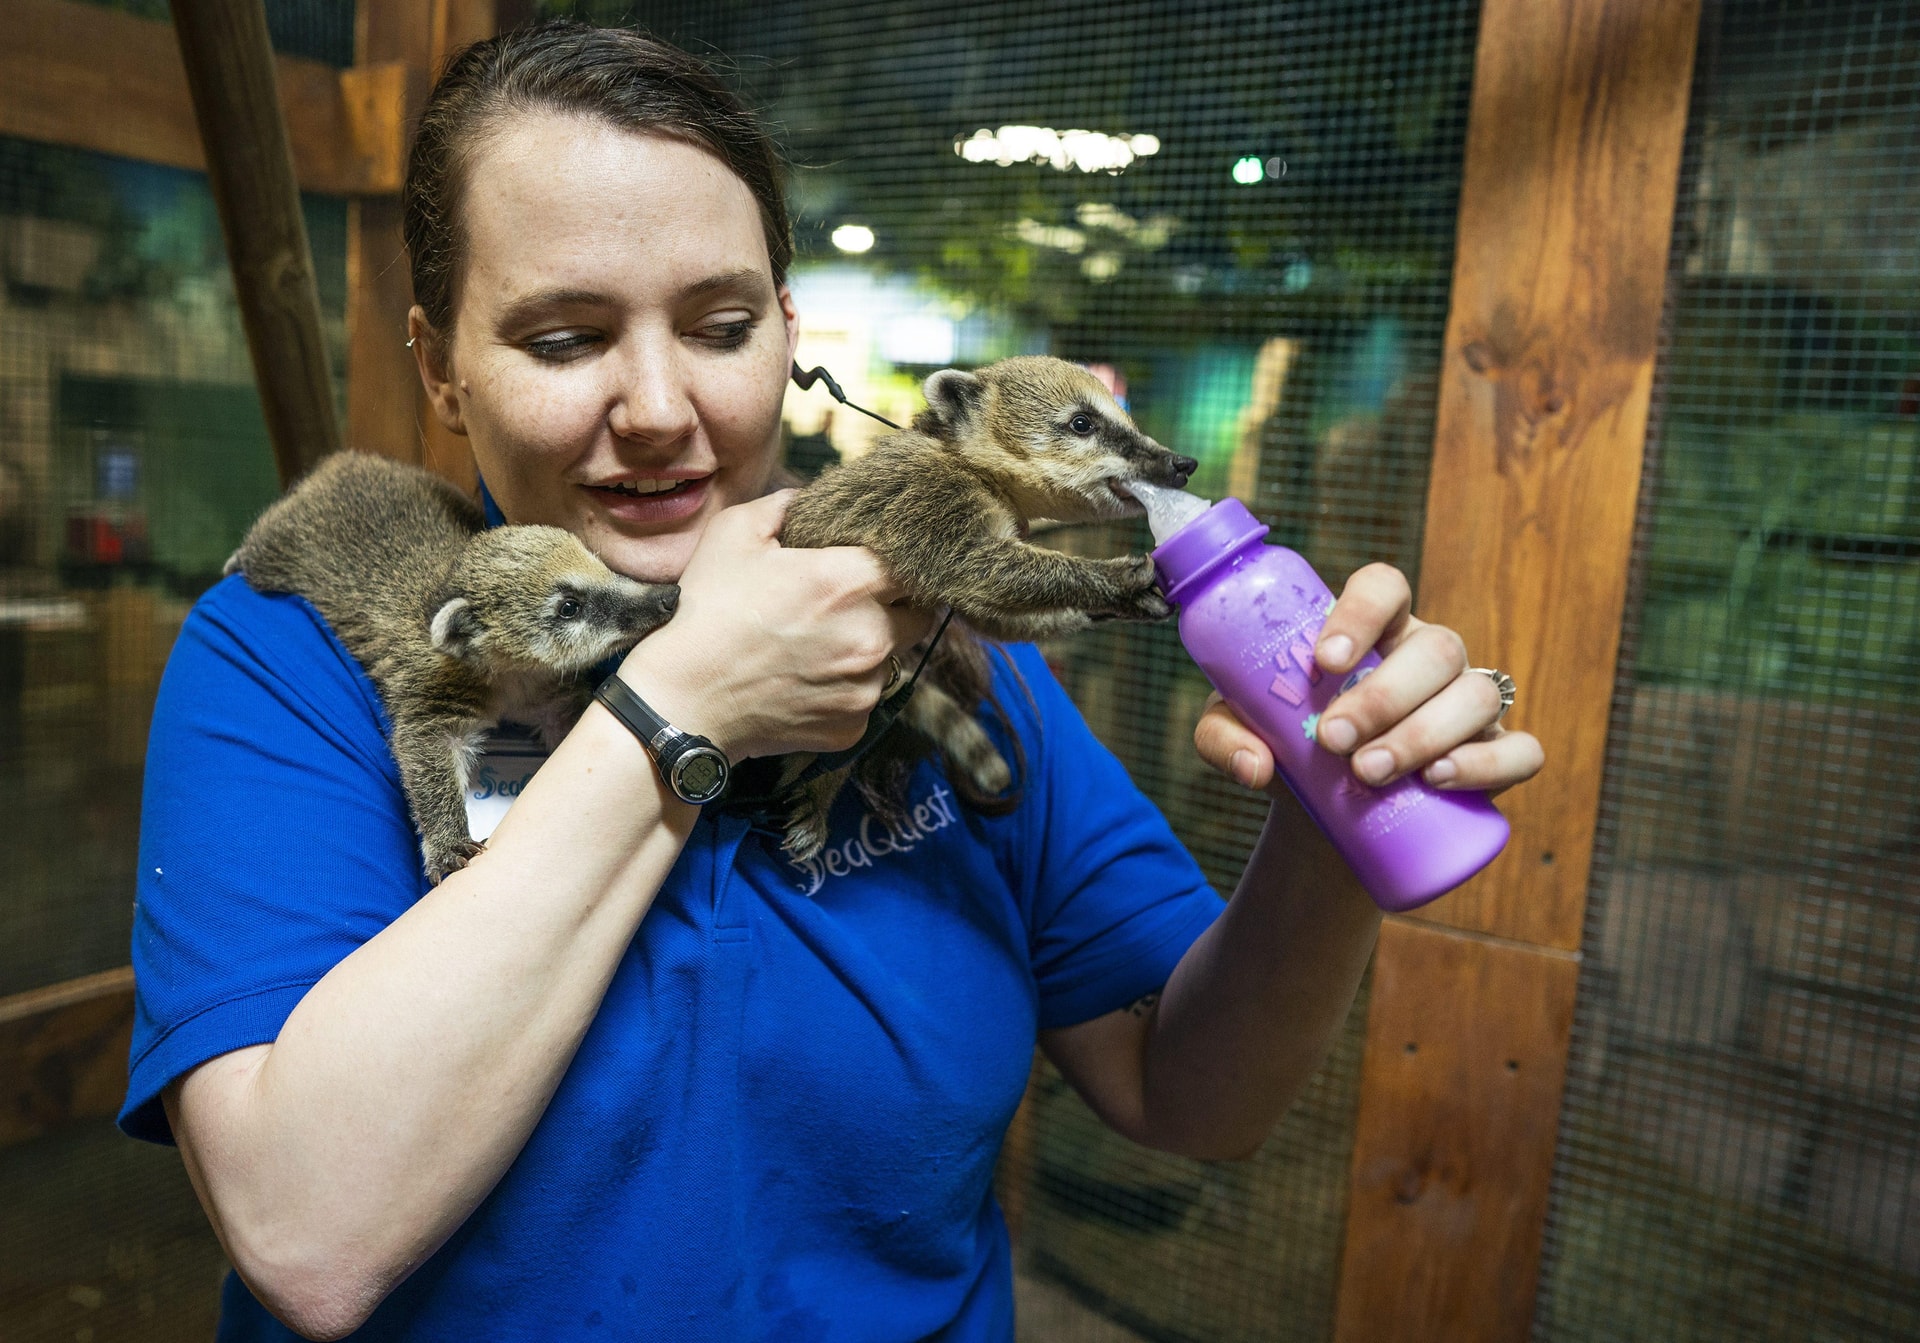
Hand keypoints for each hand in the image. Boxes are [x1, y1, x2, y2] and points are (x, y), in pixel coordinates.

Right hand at [616, 491, 935, 759]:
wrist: (683, 700)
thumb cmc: (707, 611)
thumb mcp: (734, 534)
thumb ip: (784, 504)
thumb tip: (809, 497)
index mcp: (850, 581)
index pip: (913, 563)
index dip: (898, 562)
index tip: (877, 564)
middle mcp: (871, 636)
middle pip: (917, 615)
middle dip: (894, 606)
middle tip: (852, 606)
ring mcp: (865, 687)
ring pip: (892, 659)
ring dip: (869, 650)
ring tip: (821, 646)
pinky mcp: (853, 726)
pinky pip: (865, 700)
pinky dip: (846, 690)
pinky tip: (807, 681)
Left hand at [1193, 562, 1543, 796]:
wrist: (1326, 819)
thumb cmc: (1287, 751)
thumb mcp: (1238, 734)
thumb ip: (1224, 737)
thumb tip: (1254, 764)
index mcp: (1375, 629)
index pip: (1384, 587)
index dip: (1360, 614)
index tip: (1323, 663)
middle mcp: (1428, 655)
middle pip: (1435, 648)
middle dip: (1383, 696)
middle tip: (1331, 742)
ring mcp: (1469, 703)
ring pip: (1476, 695)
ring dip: (1424, 734)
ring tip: (1370, 772)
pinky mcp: (1496, 755)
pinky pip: (1520, 750)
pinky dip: (1487, 764)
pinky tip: (1440, 780)